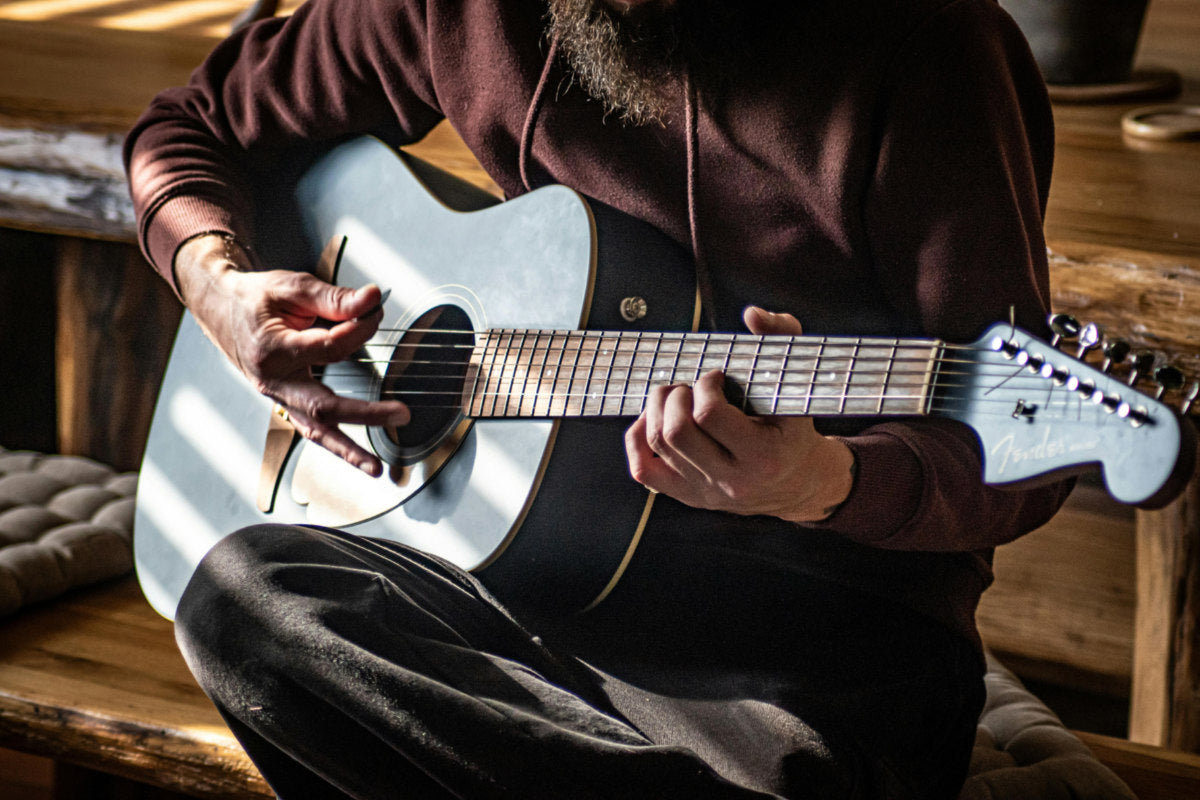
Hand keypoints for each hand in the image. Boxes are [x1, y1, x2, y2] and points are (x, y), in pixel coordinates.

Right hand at [175, 234, 409, 475]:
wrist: (221, 310)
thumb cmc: (255, 299)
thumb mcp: (291, 287)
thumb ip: (333, 297)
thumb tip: (372, 300)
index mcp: (272, 349)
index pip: (329, 347)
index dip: (359, 329)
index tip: (374, 310)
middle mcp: (273, 380)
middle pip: (323, 404)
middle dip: (365, 413)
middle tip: (401, 414)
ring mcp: (278, 396)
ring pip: (315, 429)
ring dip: (347, 451)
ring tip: (376, 469)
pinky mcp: (286, 403)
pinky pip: (311, 428)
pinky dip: (336, 444)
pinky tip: (359, 458)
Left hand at [625, 306, 854, 522]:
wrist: (798, 483)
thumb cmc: (794, 429)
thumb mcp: (798, 383)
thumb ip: (782, 338)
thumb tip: (753, 315)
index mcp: (763, 456)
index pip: (709, 415)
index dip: (705, 385)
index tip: (716, 377)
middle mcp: (732, 480)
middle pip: (676, 432)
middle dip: (675, 396)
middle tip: (691, 387)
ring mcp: (706, 491)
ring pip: (657, 444)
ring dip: (657, 408)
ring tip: (675, 396)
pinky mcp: (688, 495)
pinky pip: (644, 470)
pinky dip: (638, 438)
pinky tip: (655, 418)